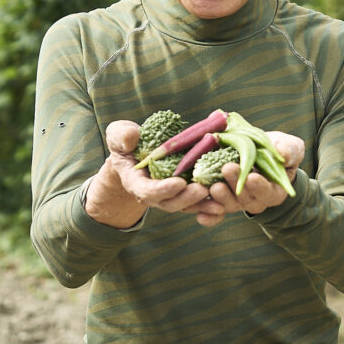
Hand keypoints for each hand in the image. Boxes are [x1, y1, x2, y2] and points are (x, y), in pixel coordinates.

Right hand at [85, 120, 221, 228]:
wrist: (136, 155)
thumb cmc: (127, 144)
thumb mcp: (119, 135)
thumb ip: (122, 136)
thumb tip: (131, 137)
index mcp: (135, 182)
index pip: (147, 191)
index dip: (163, 189)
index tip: (179, 182)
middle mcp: (153, 195)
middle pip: (169, 203)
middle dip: (186, 198)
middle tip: (202, 189)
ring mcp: (170, 197)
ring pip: (186, 207)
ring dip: (202, 206)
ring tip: (219, 201)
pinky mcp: (184, 195)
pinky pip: (196, 205)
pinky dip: (209, 207)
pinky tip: (224, 205)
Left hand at [202, 130, 303, 225]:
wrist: (259, 153)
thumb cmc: (278, 150)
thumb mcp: (289, 147)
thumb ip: (289, 150)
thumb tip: (283, 154)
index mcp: (274, 190)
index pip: (268, 192)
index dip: (260, 186)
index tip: (252, 177)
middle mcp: (255, 200)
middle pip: (245, 197)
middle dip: (235, 184)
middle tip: (228, 168)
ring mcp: (236, 201)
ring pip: (228, 203)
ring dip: (220, 196)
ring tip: (213, 185)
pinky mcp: (220, 199)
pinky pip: (214, 211)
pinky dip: (208, 215)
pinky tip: (201, 216)